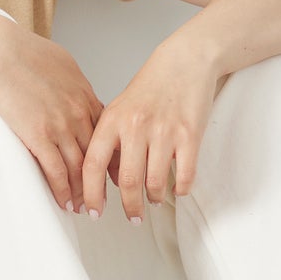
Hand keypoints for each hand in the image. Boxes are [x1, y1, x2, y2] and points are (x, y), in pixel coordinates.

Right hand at [0, 25, 103, 213]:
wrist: (1, 52)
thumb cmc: (25, 52)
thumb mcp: (62, 64)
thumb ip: (72, 83)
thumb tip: (72, 89)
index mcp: (85, 96)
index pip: (107, 135)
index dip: (112, 157)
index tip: (114, 172)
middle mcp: (79, 114)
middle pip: (97, 156)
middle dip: (101, 181)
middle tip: (104, 198)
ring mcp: (60, 127)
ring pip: (79, 168)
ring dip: (82, 192)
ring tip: (84, 208)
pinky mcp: (39, 136)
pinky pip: (56, 171)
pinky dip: (62, 191)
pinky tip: (64, 202)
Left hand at [81, 43, 218, 222]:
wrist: (185, 61)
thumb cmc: (151, 86)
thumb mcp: (120, 108)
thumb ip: (110, 141)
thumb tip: (109, 180)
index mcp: (113, 120)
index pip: (93, 165)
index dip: (90, 194)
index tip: (92, 211)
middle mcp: (136, 126)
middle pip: (128, 182)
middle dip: (130, 207)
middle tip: (133, 218)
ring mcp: (164, 131)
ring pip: (155, 182)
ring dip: (155, 198)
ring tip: (155, 200)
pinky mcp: (190, 135)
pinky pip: (184, 175)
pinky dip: (180, 189)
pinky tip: (177, 189)